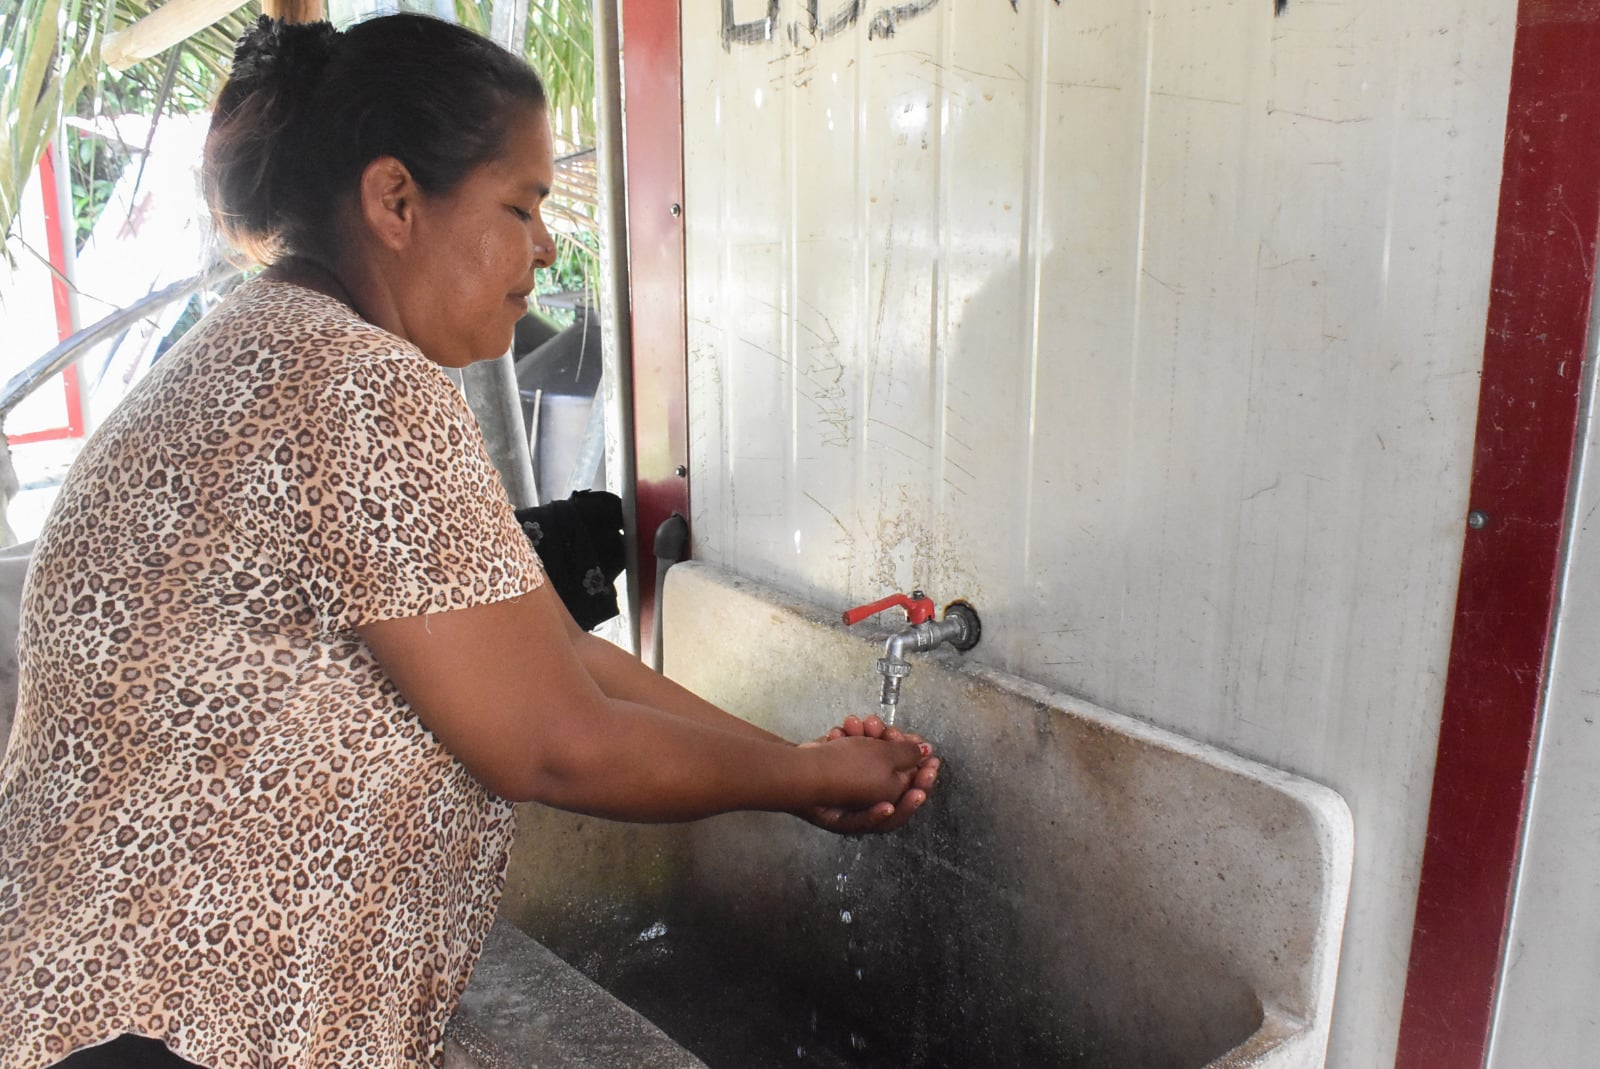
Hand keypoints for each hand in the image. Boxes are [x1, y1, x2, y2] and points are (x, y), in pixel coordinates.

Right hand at [801, 715, 940, 834]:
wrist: (802, 770)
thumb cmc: (843, 773)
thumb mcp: (887, 759)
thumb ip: (909, 755)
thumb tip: (924, 753)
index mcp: (886, 808)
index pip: (914, 791)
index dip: (925, 772)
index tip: (932, 757)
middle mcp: (869, 803)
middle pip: (892, 772)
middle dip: (891, 746)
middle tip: (892, 733)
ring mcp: (850, 789)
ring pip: (869, 759)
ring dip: (867, 738)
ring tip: (862, 725)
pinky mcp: (834, 773)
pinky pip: (849, 754)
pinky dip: (849, 741)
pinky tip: (842, 731)